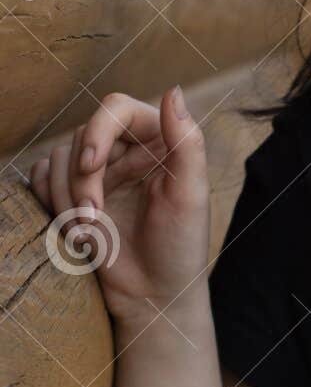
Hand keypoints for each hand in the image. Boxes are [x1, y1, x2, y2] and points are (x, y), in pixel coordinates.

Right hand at [27, 88, 210, 328]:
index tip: (90, 165)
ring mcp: (100, 170)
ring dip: (67, 200)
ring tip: (91, 236)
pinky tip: (76, 230)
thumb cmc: (180, 249)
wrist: (153, 296)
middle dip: (81, 183)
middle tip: (93, 222)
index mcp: (160, 140)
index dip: (95, 131)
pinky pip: (43, 177)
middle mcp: (128, 149)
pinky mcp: (77, 191)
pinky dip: (52, 203)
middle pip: (80, 137)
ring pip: (58, 159)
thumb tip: (175, 90)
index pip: (114, 108)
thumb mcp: (190, 197)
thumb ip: (187, 143)